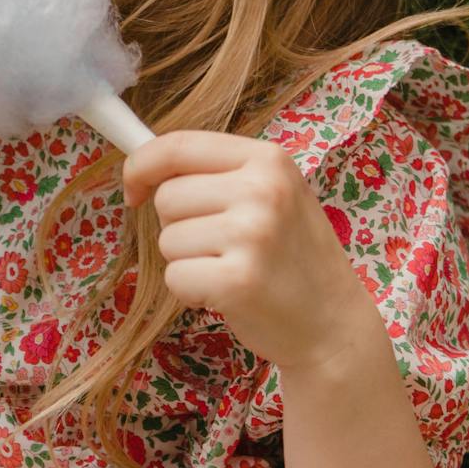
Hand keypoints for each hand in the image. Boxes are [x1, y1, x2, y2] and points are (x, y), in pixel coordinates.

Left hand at [121, 129, 378, 375]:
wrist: (334, 323)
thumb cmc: (292, 258)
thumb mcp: (272, 195)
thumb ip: (218, 174)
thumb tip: (141, 168)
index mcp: (268, 159)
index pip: (179, 144)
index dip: (142, 165)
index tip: (133, 188)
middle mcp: (262, 189)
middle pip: (167, 197)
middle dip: (179, 226)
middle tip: (222, 247)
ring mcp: (252, 234)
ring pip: (167, 240)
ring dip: (188, 261)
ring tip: (231, 270)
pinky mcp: (238, 279)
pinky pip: (175, 277)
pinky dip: (191, 292)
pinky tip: (228, 295)